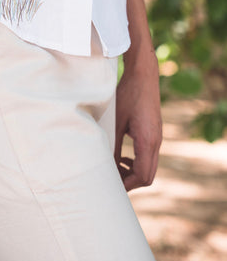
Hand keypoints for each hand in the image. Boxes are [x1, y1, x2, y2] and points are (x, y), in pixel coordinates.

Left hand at [114, 57, 162, 190]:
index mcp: (147, 141)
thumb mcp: (116, 120)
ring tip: (115, 166)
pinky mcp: (154, 133)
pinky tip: (123, 155)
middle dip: (130, 181)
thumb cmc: (128, 94)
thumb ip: (112, 144)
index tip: (111, 184)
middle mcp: (156, 142)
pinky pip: (148, 156)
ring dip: (133, 171)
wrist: (143, 75)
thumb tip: (104, 164)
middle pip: (148, 176)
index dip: (127, 184)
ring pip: (149, 167)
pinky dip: (136, 161)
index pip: (142, 176)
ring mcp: (157, 138)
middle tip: (111, 178)